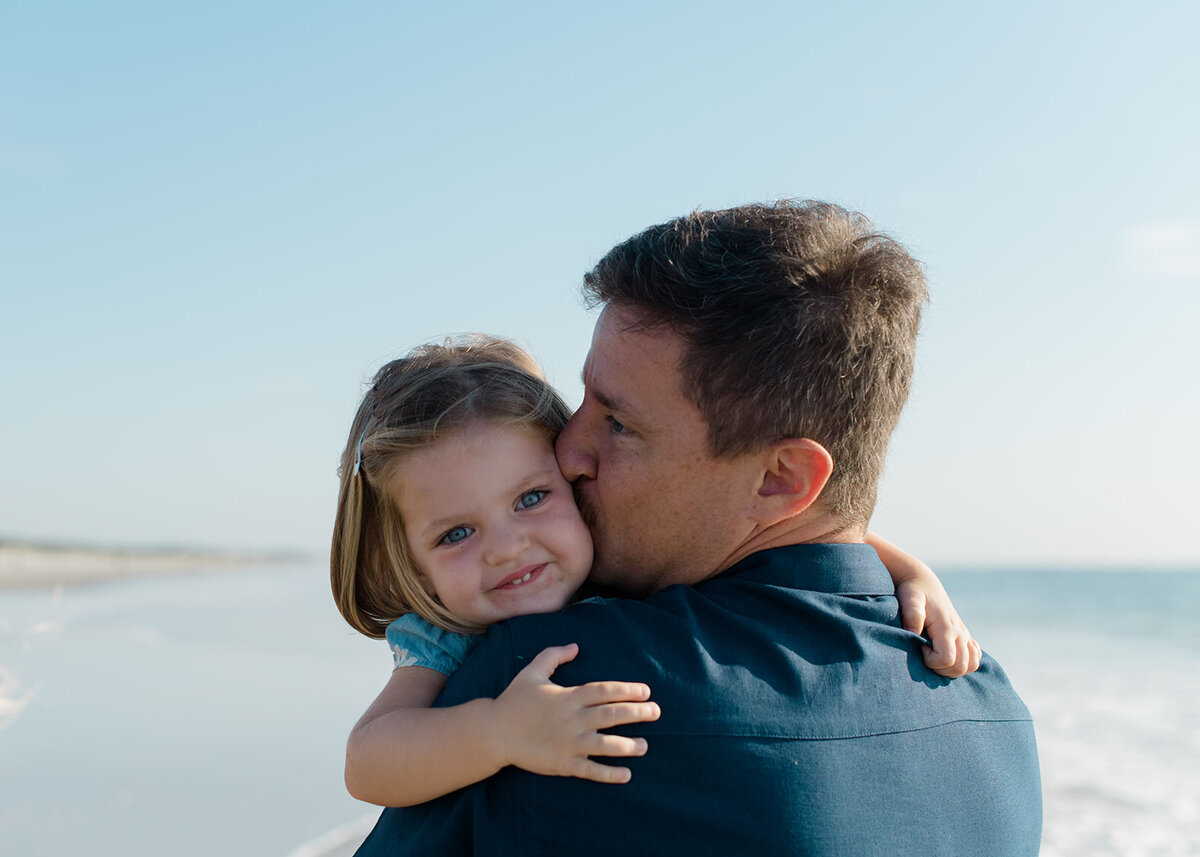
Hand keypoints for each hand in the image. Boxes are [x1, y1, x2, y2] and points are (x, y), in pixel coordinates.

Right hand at [489, 643, 660, 782]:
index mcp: (569, 696)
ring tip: (645, 746)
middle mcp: (573, 718)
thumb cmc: (514, 700)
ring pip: (606, 744)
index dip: (628, 690)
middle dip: (638, 713)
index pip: (605, 691)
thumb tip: (575, 646)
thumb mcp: (532, 672)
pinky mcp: (562, 763)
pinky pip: (590, 770)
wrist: (494, 732)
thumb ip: (554, 656)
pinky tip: (626, 774)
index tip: (646, 692)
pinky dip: (609, 773)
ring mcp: (569, 743)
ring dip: (629, 746)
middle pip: (612, 715)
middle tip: (657, 713)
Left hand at [896, 576, 981, 677]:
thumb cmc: (914, 591)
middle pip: (961, 667)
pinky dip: (964, 663)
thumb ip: (913, 615)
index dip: (931, 661)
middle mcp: (960, 633)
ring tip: (934, 657)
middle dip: (941, 669)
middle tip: (925, 654)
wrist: (924, 582)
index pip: (947, 659)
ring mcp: (965, 635)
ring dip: (953, 669)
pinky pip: (975, 658)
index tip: (919, 647)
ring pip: (971, 665)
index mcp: (947, 627)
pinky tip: (947, 655)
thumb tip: (913, 634)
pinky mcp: (965, 636)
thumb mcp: (910, 599)